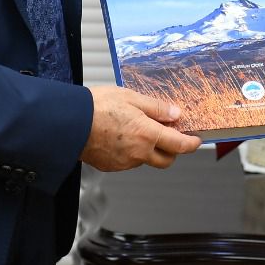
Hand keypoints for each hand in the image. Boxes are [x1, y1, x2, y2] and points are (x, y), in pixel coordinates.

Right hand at [81, 86, 202, 170]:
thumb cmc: (97, 106)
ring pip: (146, 160)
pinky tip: (120, 137)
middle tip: (168, 136)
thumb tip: (175, 115)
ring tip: (135, 130)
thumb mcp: (131, 97)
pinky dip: (131, 152)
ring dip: (149, 150)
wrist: (69, 123)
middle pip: (166, 160)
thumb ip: (156, 108)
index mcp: (147, 135)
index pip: (179, 145)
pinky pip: (128, 162)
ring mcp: (125, 162)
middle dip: (172, 151)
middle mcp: (139, 153)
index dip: (191, 144)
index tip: (195, 140)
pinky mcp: (111, 166)